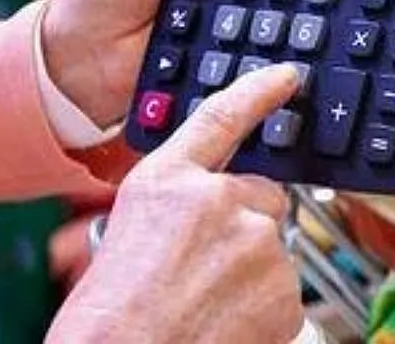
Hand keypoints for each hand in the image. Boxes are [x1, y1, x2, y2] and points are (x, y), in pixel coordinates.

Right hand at [48, 64, 305, 342]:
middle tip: (201, 274)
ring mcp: (257, 241)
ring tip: (201, 309)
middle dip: (244, 229)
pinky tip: (222, 328)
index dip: (258, 92)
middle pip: (261, 197)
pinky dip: (262, 311)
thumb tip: (209, 220)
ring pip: (271, 250)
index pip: (221, 118)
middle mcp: (217, 200)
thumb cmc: (107, 322)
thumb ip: (177, 213)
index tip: (287, 76)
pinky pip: (284, 293)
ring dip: (249, 276)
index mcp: (165, 183)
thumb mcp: (125, 239)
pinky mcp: (285, 287)